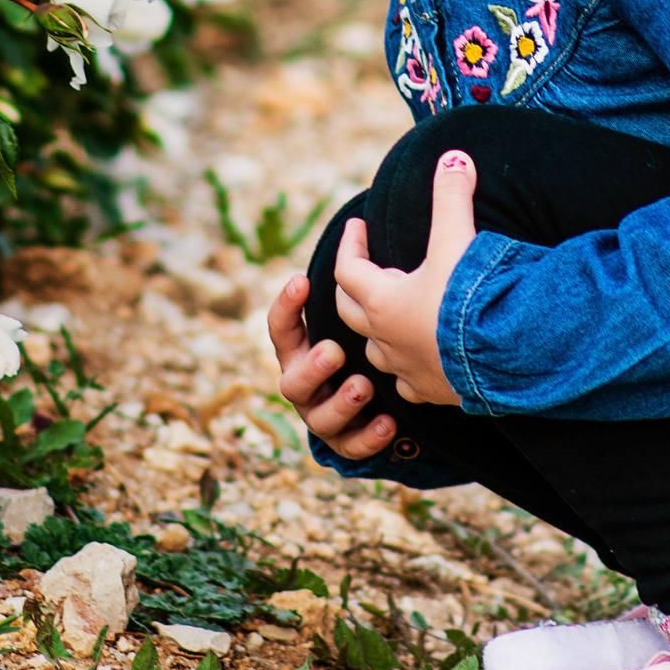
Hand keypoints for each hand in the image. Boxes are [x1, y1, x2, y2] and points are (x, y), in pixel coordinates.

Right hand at [267, 272, 398, 461]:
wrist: (382, 388)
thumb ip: (356, 282)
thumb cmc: (367, 336)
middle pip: (292, 382)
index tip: (302, 281)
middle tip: (335, 351)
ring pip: (318, 418)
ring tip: (363, 385)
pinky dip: (367, 436)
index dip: (285, 307)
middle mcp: (304, 383)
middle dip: (312, 368)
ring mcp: (322, 413)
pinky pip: (350, 446)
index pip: (280, 328)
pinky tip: (389, 422)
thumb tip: (365, 223)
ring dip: (340, 403)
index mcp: (301, 348)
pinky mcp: (346, 440)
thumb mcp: (358, 310)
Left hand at [333, 148, 475, 405]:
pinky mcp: (432, 391)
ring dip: (375, 328)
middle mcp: (385, 337)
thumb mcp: (459, 239)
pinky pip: (406, 383)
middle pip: (349, 309)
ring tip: (389, 312)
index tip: (357, 225)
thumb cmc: (472, 298)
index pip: (346, 268)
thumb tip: (452, 155)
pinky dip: (405, 368)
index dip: (349, 243)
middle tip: (365, 264)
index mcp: (382, 300)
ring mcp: (406, 369)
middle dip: (352, 284)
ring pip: (374, 349)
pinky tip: (416, 359)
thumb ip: (452, 196)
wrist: (505, 357)